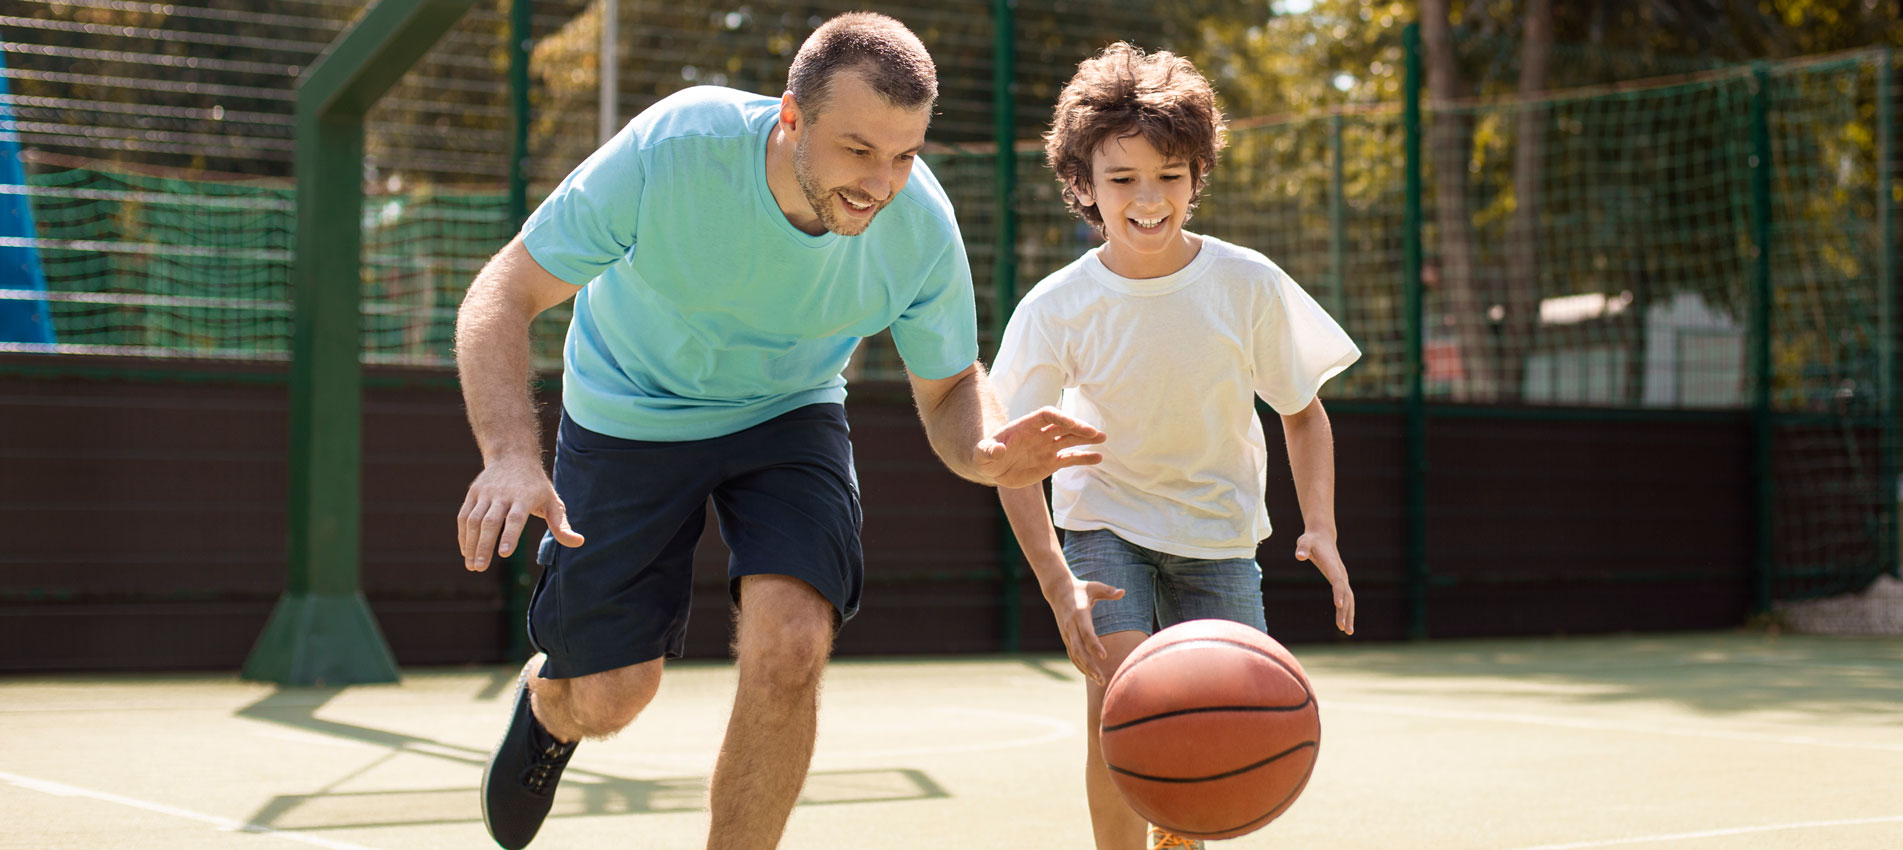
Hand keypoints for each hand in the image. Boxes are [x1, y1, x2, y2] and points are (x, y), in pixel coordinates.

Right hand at [457, 456, 583, 571]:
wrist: (513, 456)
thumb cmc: (536, 486)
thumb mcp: (552, 502)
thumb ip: (561, 525)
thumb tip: (578, 542)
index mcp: (524, 497)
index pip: (515, 518)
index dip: (510, 535)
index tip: (504, 554)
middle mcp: (502, 494)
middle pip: (490, 522)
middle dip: (484, 546)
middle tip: (480, 568)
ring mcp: (485, 493)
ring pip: (473, 520)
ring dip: (470, 544)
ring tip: (472, 566)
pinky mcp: (473, 493)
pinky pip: (464, 516)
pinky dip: (463, 535)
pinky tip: (466, 552)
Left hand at [976, 406, 1104, 488]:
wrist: (992, 468)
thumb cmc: (985, 457)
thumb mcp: (982, 454)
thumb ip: (988, 451)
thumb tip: (998, 450)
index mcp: (1026, 425)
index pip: (1047, 415)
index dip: (1060, 418)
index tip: (1073, 424)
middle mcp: (1040, 433)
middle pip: (1063, 425)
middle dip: (1079, 427)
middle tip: (1095, 433)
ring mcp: (1047, 446)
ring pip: (1070, 439)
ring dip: (1086, 438)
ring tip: (1102, 438)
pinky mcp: (1051, 461)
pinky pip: (1070, 458)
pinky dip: (1084, 458)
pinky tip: (1098, 458)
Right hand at [1043, 576, 1124, 683]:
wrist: (1057, 590)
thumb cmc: (1081, 588)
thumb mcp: (1094, 586)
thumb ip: (1108, 591)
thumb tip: (1122, 591)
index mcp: (1079, 613)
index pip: (1086, 632)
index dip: (1094, 645)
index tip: (1104, 656)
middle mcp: (1070, 626)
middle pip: (1079, 649)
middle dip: (1090, 665)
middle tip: (1102, 678)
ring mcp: (1066, 633)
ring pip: (1075, 655)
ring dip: (1086, 669)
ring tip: (1100, 681)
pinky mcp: (1065, 638)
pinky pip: (1072, 655)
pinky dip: (1080, 666)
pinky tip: (1090, 675)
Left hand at [1295, 531, 1353, 634]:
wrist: (1322, 536)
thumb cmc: (1311, 540)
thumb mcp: (1303, 542)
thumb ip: (1302, 548)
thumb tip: (1299, 556)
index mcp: (1332, 566)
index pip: (1337, 581)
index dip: (1338, 592)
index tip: (1338, 605)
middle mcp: (1341, 573)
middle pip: (1346, 594)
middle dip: (1345, 612)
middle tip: (1342, 628)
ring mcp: (1342, 577)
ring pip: (1349, 599)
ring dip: (1349, 615)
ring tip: (1347, 631)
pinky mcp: (1340, 581)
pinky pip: (1346, 598)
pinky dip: (1347, 610)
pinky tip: (1344, 623)